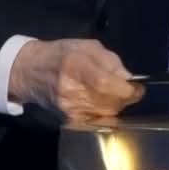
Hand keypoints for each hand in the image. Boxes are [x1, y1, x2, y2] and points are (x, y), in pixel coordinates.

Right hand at [8, 38, 143, 124]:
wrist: (31, 71)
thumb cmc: (62, 54)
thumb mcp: (87, 46)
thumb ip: (110, 61)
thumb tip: (128, 79)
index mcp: (76, 66)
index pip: (107, 84)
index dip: (128, 90)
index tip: (137, 88)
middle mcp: (71, 89)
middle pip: (110, 103)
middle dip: (124, 98)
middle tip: (125, 90)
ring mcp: (68, 108)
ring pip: (106, 114)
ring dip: (116, 107)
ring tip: (113, 96)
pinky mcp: (68, 120)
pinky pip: (96, 123)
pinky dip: (106, 116)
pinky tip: (104, 106)